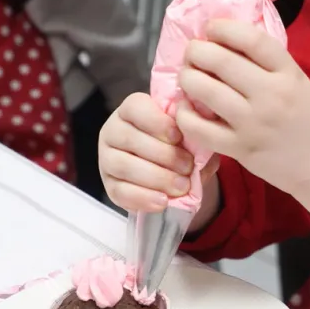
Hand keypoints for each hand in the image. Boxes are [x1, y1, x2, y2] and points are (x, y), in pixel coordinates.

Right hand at [98, 94, 219, 222]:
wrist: (176, 175)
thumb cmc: (181, 146)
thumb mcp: (192, 136)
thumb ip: (195, 134)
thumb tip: (202, 139)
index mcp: (132, 110)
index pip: (135, 107)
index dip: (157, 122)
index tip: (179, 137)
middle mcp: (114, 131)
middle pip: (130, 138)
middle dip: (163, 155)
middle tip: (188, 167)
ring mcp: (107, 159)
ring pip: (124, 166)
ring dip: (156, 177)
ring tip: (181, 186)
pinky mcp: (109, 186)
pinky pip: (120, 192)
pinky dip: (143, 198)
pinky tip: (163, 201)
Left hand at [176, 20, 309, 199]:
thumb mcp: (299, 83)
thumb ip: (268, 65)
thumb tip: (226, 42)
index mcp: (289, 74)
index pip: (251, 39)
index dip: (223, 28)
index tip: (211, 28)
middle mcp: (271, 95)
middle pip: (220, 60)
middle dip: (196, 51)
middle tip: (192, 53)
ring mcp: (253, 123)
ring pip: (204, 89)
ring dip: (187, 78)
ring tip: (188, 77)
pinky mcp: (240, 149)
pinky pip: (198, 127)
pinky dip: (184, 113)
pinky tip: (187, 108)